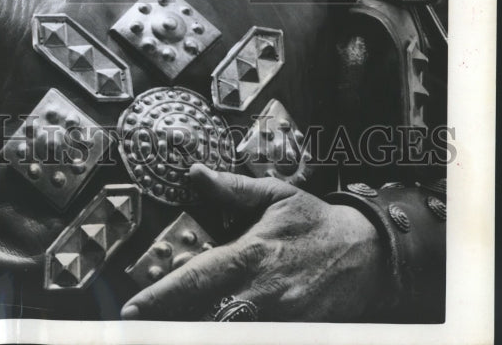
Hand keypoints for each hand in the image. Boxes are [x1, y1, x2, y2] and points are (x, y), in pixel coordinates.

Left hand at [121, 164, 385, 321]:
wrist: (367, 254)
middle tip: (142, 327)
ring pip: (229, 331)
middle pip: (206, 319)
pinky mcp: (295, 333)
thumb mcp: (274, 196)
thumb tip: (195, 173)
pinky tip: (213, 325)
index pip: (196, 279)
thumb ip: (231, 189)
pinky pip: (258, 337)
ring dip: (199, 329)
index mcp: (251, 255)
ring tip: (167, 329)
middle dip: (173, 325)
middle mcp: (262, 294)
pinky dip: (233, 331)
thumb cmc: (314, 222)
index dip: (161, 298)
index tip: (133, 310)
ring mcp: (280, 320)